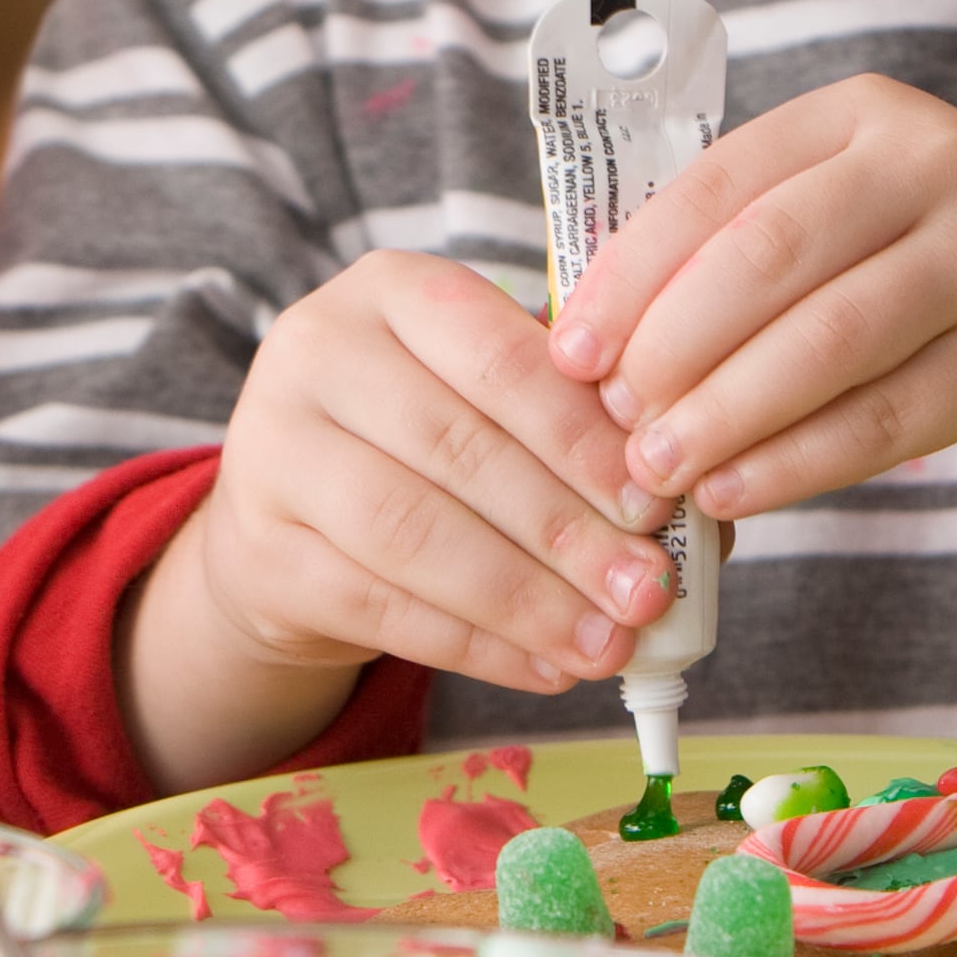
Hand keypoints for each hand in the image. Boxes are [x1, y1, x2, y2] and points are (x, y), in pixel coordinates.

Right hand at [127, 250, 674, 791]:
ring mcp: (272, 450)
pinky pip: (381, 606)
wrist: (289, 516)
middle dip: (566, 529)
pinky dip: (476, 647)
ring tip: (607, 644)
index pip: (497, 356)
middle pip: (457, 446)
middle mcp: (315, 350)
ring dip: (526, 599)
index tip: (655, 501)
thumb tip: (695, 510)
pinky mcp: (260, 550)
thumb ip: (579, 430)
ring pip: (413, 532)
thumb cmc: (422, 446)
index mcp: (392, 289)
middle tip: (647, 590)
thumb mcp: (489, 401)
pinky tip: (546, 667)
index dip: (581, 434)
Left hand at [544, 75, 956, 562]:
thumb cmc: (942, 268)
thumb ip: (744, 246)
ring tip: (656, 468)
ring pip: (827, 340)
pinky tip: (735, 491)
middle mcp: (933, 168)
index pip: (719, 184)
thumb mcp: (856, 212)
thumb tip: (593, 335)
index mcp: (863, 117)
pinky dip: (797, 462)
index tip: (569, 348)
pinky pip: (887, 418)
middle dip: (670, 346)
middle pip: (768, 257)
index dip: (632, 271)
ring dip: (725, 413)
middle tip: (609, 420)